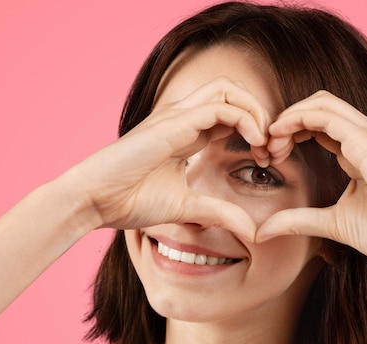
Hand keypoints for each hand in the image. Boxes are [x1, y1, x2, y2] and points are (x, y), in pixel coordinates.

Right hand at [70, 77, 270, 240]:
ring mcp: (176, 116)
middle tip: (272, 146)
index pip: (231, 114)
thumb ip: (220, 212)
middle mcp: (183, 119)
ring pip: (228, 89)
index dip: (256, 131)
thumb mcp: (187, 207)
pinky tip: (255, 141)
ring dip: (255, 110)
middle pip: (233, 92)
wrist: (94, 199)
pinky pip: (219, 106)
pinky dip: (245, 117)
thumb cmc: (129, 200)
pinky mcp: (172, 122)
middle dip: (261, 113)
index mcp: (187, 134)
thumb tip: (252, 231)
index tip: (268, 160)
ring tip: (265, 141)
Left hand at [257, 91, 366, 268]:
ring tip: (270, 142)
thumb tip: (263, 230)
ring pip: (321, 104)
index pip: (320, 124)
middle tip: (266, 147)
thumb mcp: (331, 223)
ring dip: (289, 118)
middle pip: (319, 106)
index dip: (290, 133)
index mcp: (360, 150)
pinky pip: (327, 117)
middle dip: (287, 121)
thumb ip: (298, 220)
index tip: (270, 156)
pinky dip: (298, 120)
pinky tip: (280, 137)